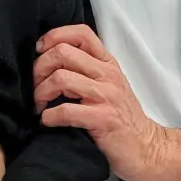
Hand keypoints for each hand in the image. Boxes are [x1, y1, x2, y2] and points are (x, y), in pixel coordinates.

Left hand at [33, 24, 180, 180]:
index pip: (81, 33)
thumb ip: (87, 69)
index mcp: (108, 63)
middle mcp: (108, 75)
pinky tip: (48, 121)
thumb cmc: (121, 117)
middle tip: (35, 86)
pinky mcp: (103, 119)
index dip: (55, 36)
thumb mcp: (109, 85)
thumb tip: (49, 59)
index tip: (40, 50)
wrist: (146, 147)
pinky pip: (66, 110)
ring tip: (40, 105)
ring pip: (61, 78)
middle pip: (63, 53)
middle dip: (39, 68)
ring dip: (41, 93)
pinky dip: (49, 116)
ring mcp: (107, 96)